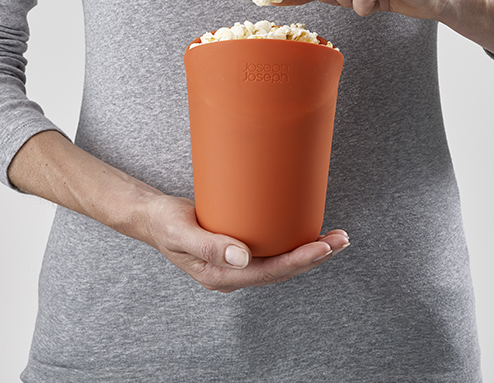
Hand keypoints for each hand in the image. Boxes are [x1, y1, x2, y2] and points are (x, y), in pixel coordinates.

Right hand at [142, 194, 349, 292]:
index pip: (269, 272)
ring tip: (335, 238)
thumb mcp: (181, 232)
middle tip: (341, 239)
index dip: (299, 261)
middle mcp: (233, 273)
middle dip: (313, 256)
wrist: (153, 218)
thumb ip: (209, 246)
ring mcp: (237, 263)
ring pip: (280, 262)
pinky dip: (292, 242)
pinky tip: (307, 231)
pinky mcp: (240, 249)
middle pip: (281, 269)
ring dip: (308, 251)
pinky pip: (272, 251)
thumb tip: (242, 256)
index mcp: (221, 276)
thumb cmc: (164, 223)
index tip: (322, 247)